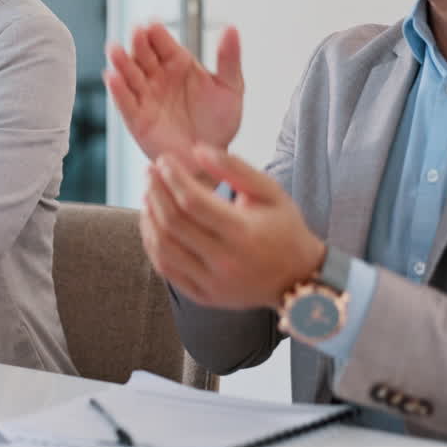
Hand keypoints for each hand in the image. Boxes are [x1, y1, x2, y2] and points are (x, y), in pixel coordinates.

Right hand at [104, 23, 242, 167]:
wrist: (211, 159)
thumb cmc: (219, 123)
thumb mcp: (230, 87)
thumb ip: (228, 58)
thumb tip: (231, 29)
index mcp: (178, 64)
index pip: (163, 43)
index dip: (157, 33)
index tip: (153, 25)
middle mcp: (158, 78)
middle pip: (143, 55)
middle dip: (138, 43)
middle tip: (136, 32)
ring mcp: (146, 98)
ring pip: (129, 75)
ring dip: (121, 62)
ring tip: (114, 49)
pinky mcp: (137, 119)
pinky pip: (125, 103)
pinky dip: (117, 90)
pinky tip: (112, 77)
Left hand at [141, 144, 324, 309]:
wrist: (298, 278)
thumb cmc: (283, 229)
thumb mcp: (269, 192)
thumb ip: (234, 167)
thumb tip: (196, 149)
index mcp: (244, 234)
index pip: (193, 202)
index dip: (173, 178)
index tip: (163, 160)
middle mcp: (225, 263)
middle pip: (174, 224)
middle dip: (156, 192)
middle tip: (150, 172)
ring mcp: (212, 284)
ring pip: (164, 248)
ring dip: (149, 217)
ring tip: (148, 194)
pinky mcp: (202, 296)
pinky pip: (166, 268)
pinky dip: (152, 243)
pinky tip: (152, 221)